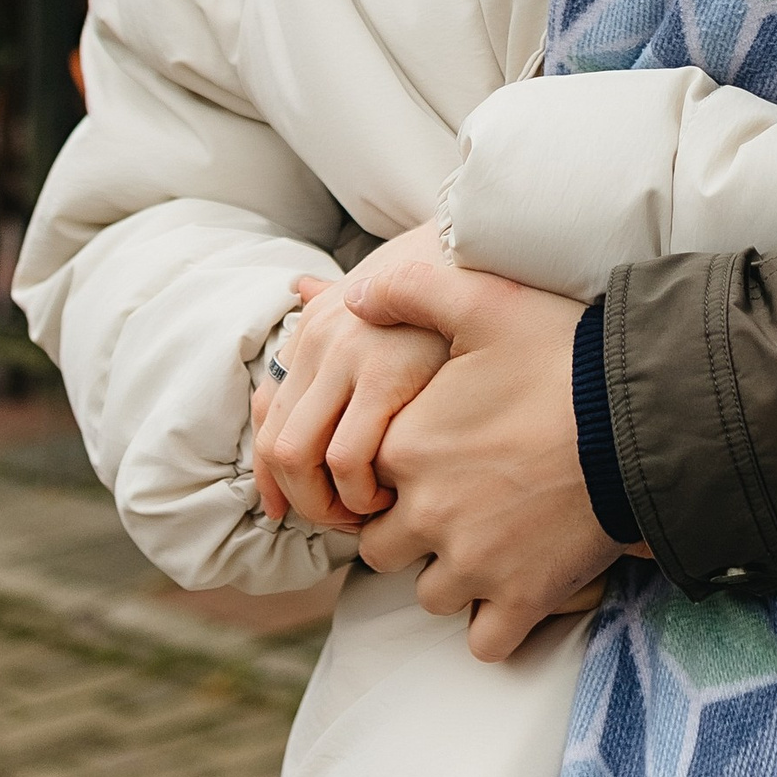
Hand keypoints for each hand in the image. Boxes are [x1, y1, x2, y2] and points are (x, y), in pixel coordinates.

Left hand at [258, 237, 449, 528]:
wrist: (508, 255)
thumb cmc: (455, 285)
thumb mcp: (392, 289)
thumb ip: (342, 301)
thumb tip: (299, 288)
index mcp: (317, 328)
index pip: (267, 420)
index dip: (272, 478)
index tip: (290, 511)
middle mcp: (321, 338)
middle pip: (277, 447)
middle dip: (304, 500)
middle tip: (344, 521)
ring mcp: (349, 353)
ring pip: (300, 459)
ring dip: (329, 502)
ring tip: (372, 512)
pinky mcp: (387, 374)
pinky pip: (347, 459)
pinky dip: (361, 493)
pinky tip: (397, 497)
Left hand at [343, 250, 624, 662]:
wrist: (642, 417)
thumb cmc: (564, 356)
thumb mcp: (484, 302)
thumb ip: (409, 289)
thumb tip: (352, 294)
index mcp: (404, 449)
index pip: (364, 481)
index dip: (394, 472)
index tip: (434, 456)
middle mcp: (425, 514)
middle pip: (386, 548)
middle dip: (414, 532)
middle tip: (462, 503)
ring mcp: (473, 564)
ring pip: (432, 595)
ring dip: (454, 577)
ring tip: (493, 542)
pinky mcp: (523, 599)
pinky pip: (485, 642)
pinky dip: (497, 625)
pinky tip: (518, 588)